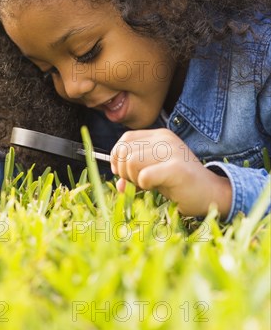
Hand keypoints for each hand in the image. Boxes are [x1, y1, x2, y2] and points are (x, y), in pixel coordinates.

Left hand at [110, 128, 231, 217]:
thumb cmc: (180, 184)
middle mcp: (165, 139)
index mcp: (159, 136)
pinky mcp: (176, 168)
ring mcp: (172, 151)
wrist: (211, 194)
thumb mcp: (153, 175)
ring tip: (148, 185)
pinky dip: (144, 185)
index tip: (124, 174)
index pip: (125, 139)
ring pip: (131, 162)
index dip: (118, 158)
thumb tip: (118, 185)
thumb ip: (134, 174)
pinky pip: (144, 176)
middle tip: (138, 183)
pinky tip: (156, 187)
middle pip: (124, 151)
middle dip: (125, 171)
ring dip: (134, 179)